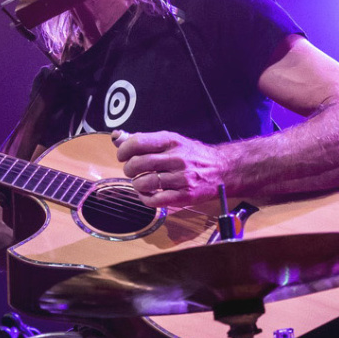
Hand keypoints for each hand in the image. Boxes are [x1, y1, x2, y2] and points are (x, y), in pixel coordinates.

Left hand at [112, 130, 228, 206]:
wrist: (221, 169)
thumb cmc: (193, 155)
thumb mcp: (172, 141)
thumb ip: (145, 140)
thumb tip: (116, 137)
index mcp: (171, 141)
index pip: (137, 142)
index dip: (123, 150)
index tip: (122, 155)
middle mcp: (176, 158)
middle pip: (138, 164)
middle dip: (128, 169)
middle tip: (132, 170)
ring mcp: (181, 178)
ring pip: (144, 183)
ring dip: (136, 184)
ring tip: (140, 182)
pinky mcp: (184, 196)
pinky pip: (155, 200)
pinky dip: (145, 198)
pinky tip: (147, 194)